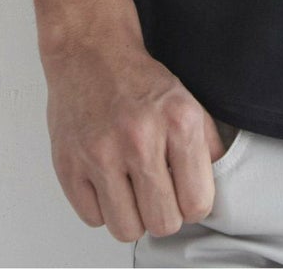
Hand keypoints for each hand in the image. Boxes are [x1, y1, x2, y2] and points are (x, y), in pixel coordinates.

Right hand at [41, 30, 228, 241]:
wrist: (91, 53)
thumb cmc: (139, 81)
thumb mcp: (188, 102)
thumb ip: (208, 146)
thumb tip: (213, 188)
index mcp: (179, 122)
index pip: (197, 203)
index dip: (192, 205)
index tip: (185, 195)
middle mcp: (141, 139)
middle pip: (163, 223)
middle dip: (164, 214)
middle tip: (158, 194)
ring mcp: (101, 154)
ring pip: (127, 230)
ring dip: (132, 216)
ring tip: (132, 189)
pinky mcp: (69, 166)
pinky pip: (93, 219)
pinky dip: (102, 207)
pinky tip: (107, 180)